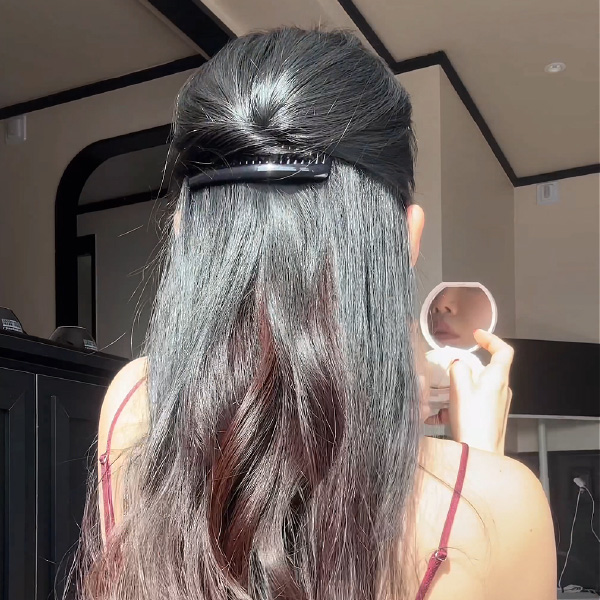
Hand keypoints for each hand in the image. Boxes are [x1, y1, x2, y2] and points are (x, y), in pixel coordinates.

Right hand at [427, 330, 513, 453]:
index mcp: (498, 378)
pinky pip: (474, 401)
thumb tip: (458, 363)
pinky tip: (442, 414)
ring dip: (459, 386)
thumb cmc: (473, 422)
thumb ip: (458, 369)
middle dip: (467, 366)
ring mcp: (497, 404)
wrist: (480, 454)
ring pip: (477, 386)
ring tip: (442, 395)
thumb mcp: (460, 388)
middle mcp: (502, 390)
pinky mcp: (489, 417)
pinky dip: (458, 402)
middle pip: (487, 368)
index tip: (477, 335)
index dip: (491, 339)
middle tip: (451, 367)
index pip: (503, 350)